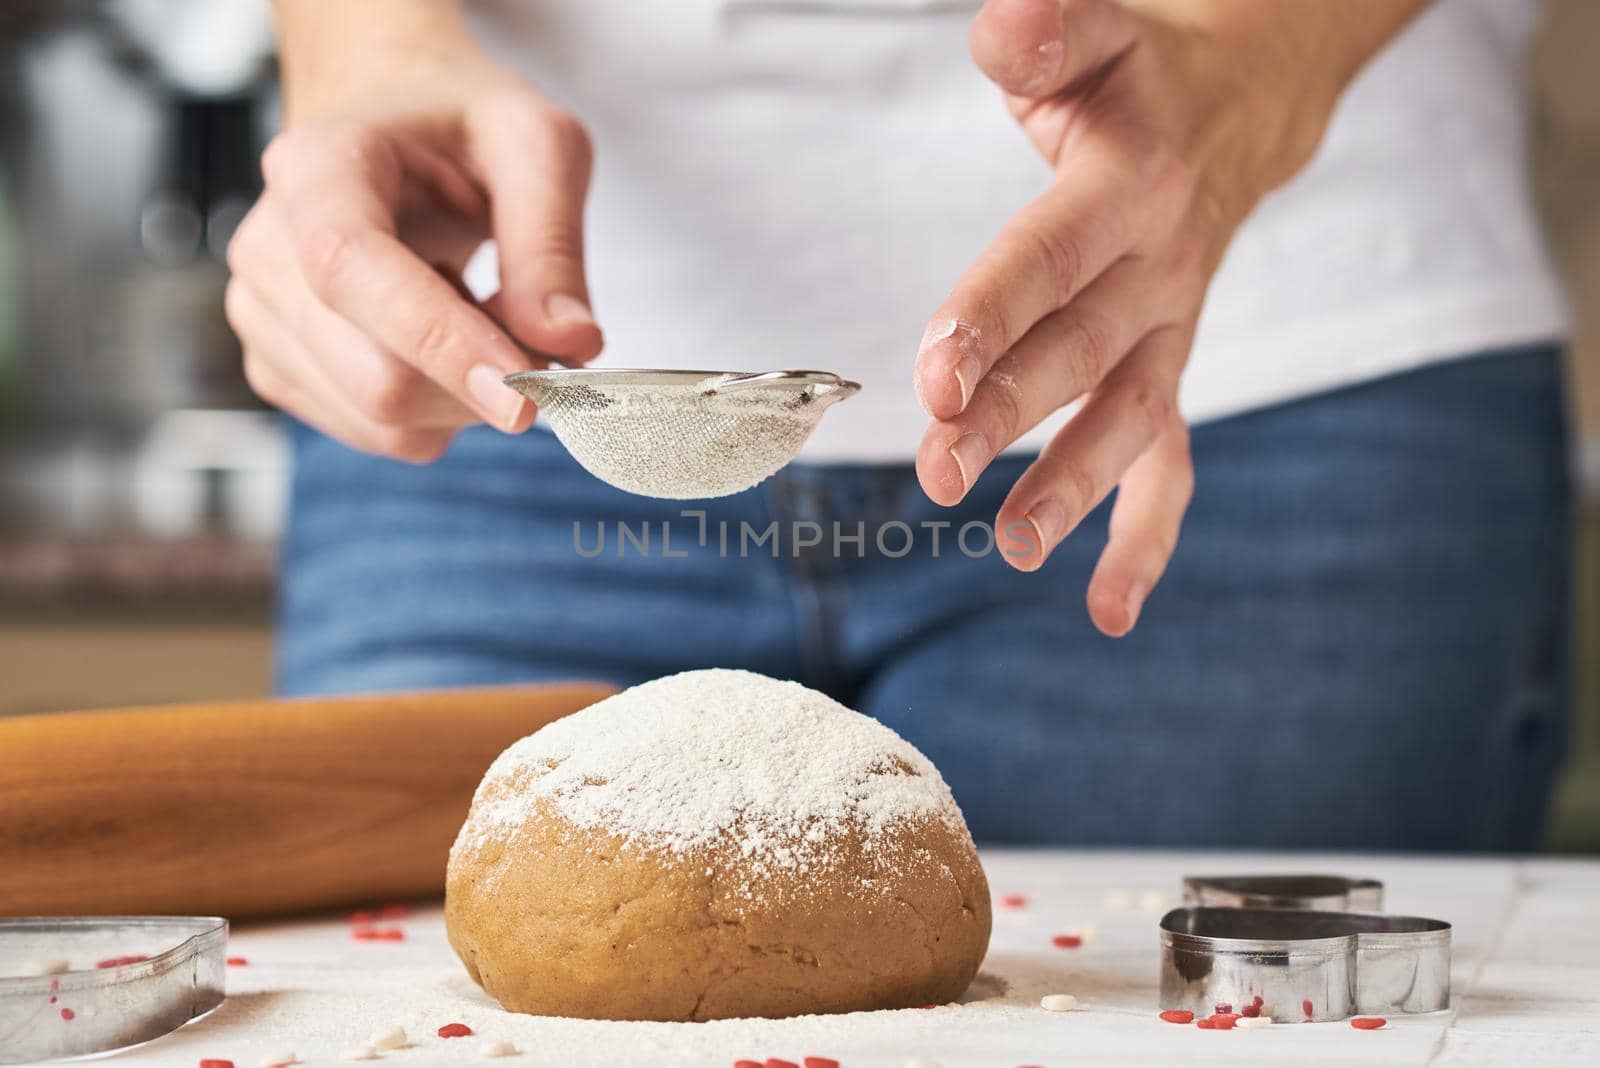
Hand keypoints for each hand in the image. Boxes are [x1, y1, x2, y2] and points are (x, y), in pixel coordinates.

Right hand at [225, 14, 600, 461]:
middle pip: (375, 376)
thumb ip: (553, 243)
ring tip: (480, 310)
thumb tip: (570, 344)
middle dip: (480, 382)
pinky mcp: (282, 367)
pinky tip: (445, 340)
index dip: (441, 344)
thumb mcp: (535, 143)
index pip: (353, 274)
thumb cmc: (460, 123)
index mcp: (315, 168)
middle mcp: (268, 247)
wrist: (388, 119)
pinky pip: (381, 433)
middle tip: (541, 336)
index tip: (527, 397)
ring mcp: (263, 315)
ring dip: (465, 396)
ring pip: (383, 419)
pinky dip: (440, 409)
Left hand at [914, 0, 1416, 634]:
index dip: (991, 316)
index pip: (1050, 260)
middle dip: (1008, 416)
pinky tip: (1106, 609)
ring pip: (1128, 418)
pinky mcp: (1170, 366)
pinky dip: (1144, 537)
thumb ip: (1047, 35)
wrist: (1240, 108)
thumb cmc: (1139, 77)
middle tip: (937, 470)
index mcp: (1129, 185)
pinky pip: (1169, 462)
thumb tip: (1003, 33)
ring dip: (1072, 485)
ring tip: (1015, 547)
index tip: (935, 378)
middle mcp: (1159, 269)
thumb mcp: (1095, 33)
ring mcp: (1172, 330)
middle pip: (1078, 353)